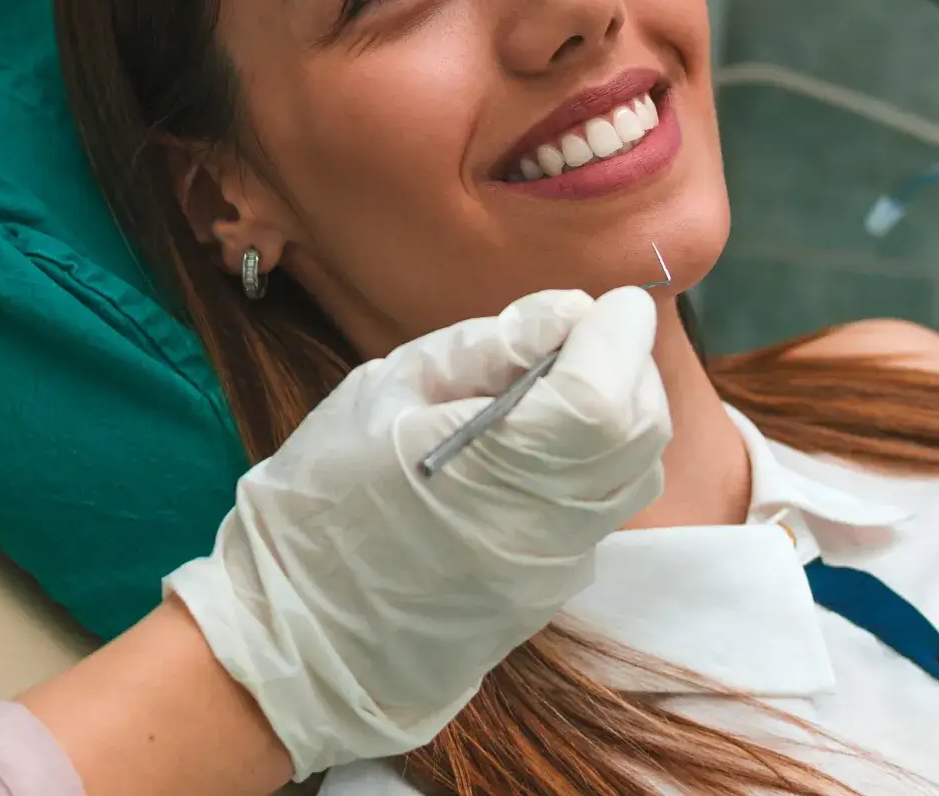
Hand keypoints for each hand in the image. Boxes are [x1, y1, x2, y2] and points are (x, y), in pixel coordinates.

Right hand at [164, 288, 668, 778]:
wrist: (298, 635)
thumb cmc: (320, 497)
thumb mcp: (384, 391)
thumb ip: (484, 348)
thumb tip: (569, 312)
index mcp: (490, 471)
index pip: (603, 396)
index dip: (616, 336)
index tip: (603, 303)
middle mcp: (544, 530)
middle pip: (640, 431)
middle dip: (624, 365)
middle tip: (573, 337)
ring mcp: (555, 571)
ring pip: (636, 472)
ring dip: (617, 413)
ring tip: (552, 387)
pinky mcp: (552, 592)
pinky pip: (603, 508)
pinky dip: (594, 460)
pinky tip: (534, 447)